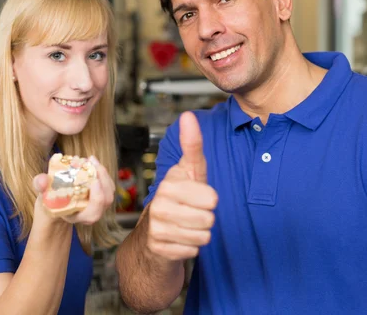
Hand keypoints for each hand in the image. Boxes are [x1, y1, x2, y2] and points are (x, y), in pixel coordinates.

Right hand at [33, 156, 114, 225]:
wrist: (57, 203)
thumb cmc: (50, 200)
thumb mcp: (42, 194)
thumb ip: (40, 187)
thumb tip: (41, 180)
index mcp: (79, 217)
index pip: (93, 213)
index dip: (97, 198)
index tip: (94, 181)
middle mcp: (92, 213)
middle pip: (106, 200)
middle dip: (102, 180)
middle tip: (91, 163)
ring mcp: (99, 205)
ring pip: (109, 191)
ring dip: (103, 173)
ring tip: (91, 159)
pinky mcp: (102, 195)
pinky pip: (108, 184)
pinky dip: (102, 172)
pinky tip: (92, 161)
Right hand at [147, 111, 217, 260]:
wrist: (155, 233)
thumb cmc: (178, 198)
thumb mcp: (189, 171)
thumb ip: (192, 145)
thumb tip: (188, 115)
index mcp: (170, 183)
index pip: (211, 198)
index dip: (209, 199)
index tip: (196, 195)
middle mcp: (160, 204)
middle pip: (209, 218)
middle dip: (205, 218)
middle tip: (191, 213)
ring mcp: (158, 227)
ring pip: (203, 236)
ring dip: (199, 233)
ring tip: (186, 225)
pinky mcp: (160, 248)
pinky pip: (193, 251)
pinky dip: (190, 248)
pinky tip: (179, 239)